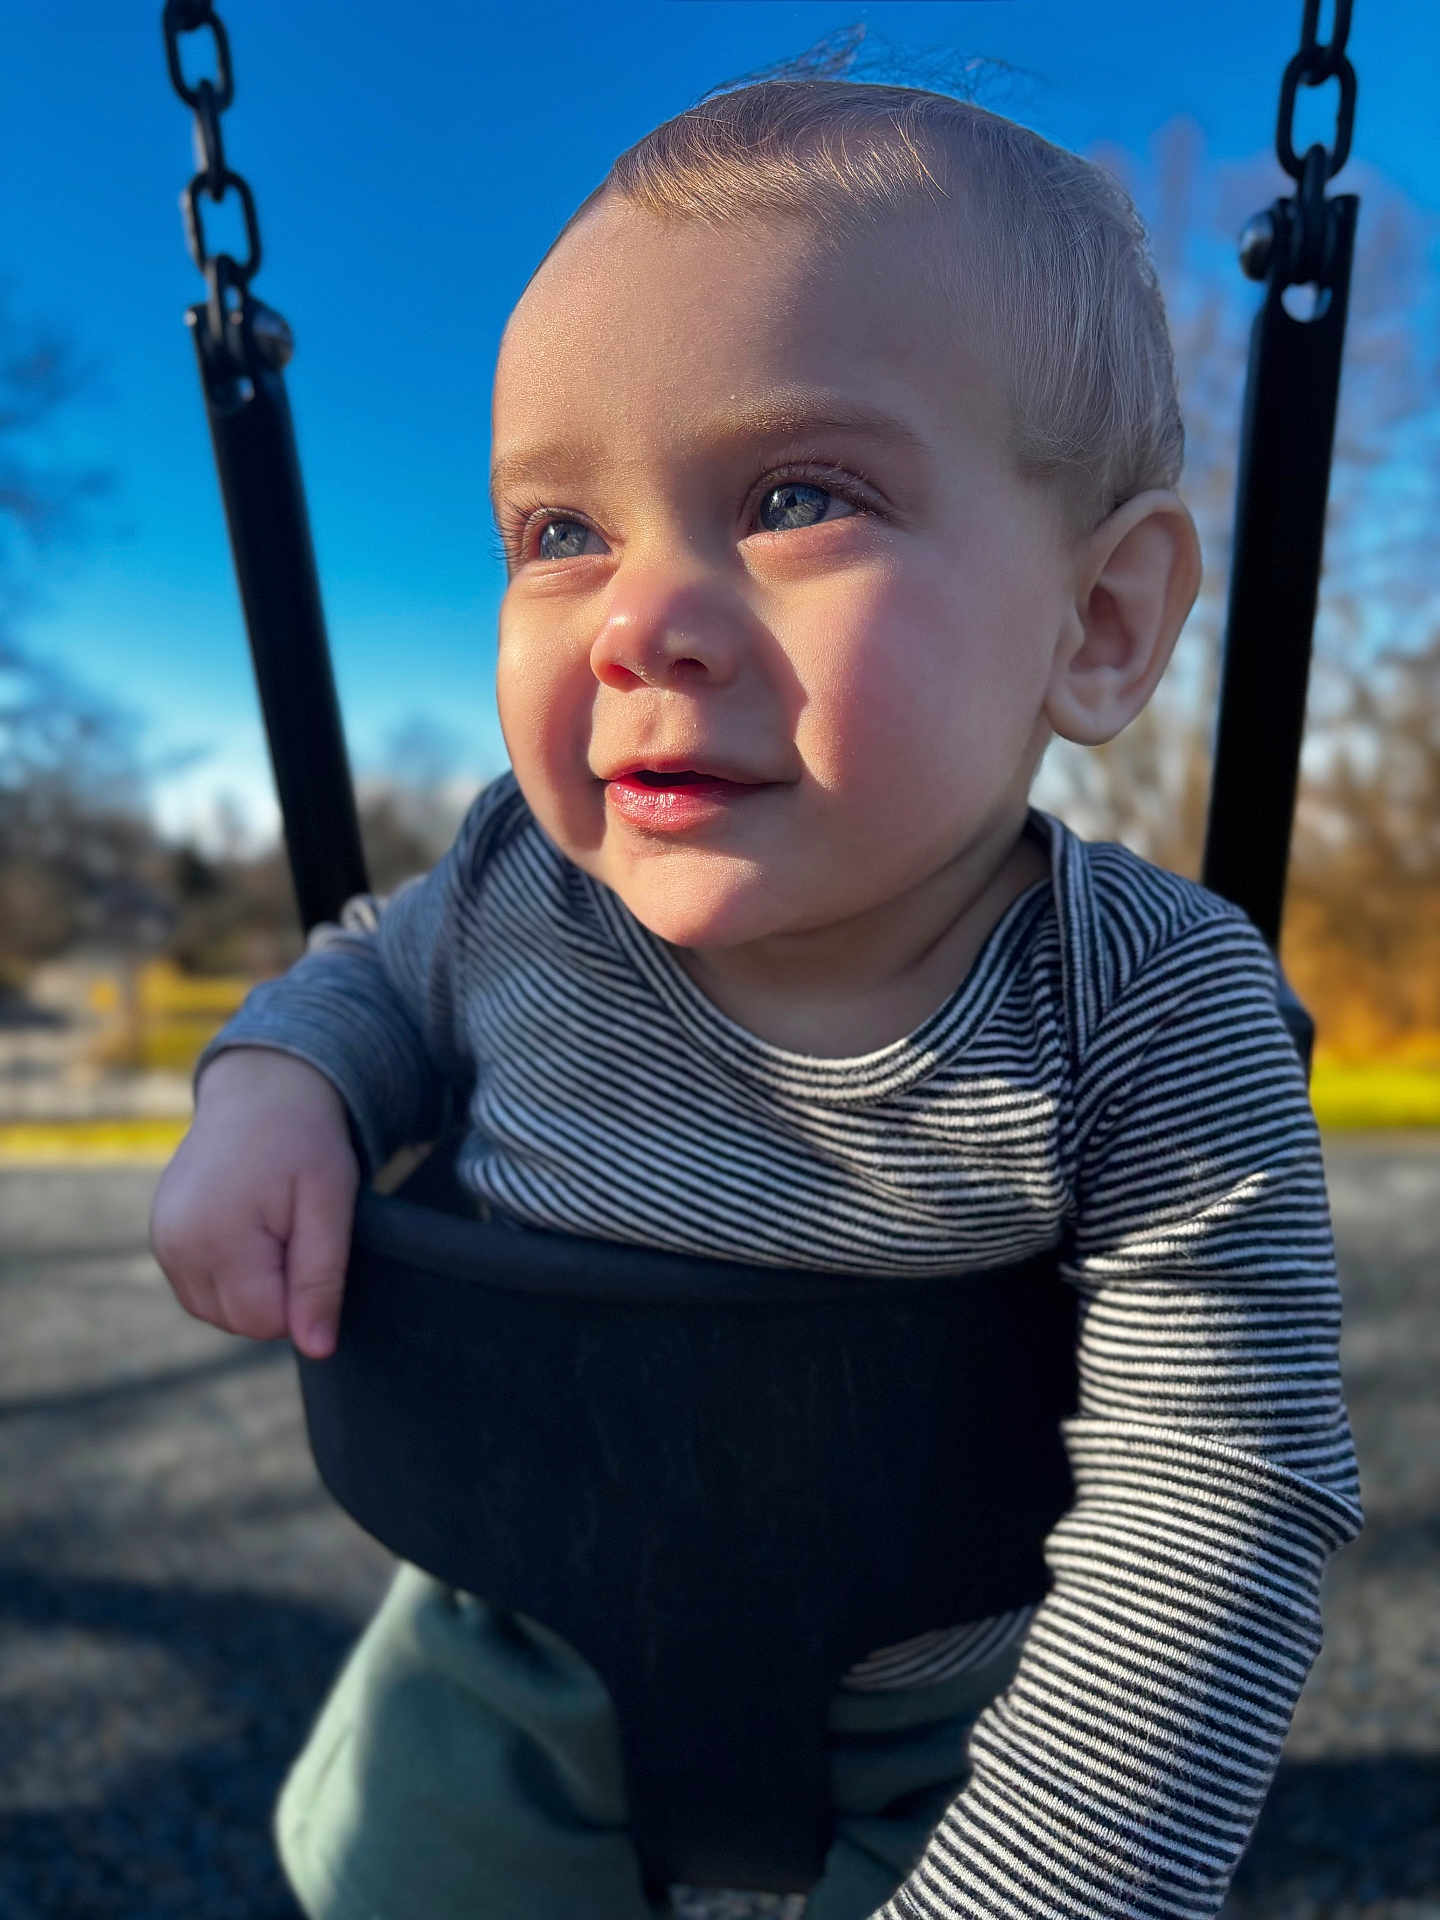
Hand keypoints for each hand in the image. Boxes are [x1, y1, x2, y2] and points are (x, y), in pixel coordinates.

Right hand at [148, 1047, 359, 1358]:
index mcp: (217, 1238)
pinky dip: (230, 1275)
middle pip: (238, 1322)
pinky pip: (200, 1287)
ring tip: (272, 1228)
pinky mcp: (160, 1235)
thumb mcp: (329, 1204)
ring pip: (217, 1310)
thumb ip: (320, 1279)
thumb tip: (316, 1350)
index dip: (302, 1298)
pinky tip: (249, 1231)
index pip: (265, 1321)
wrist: (260, 1087)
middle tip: (294, 1231)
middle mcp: (176, 1246)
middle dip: (277, 1293)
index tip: (313, 1246)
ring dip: (253, 1287)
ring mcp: (162, 1240)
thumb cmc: (304, 1141)